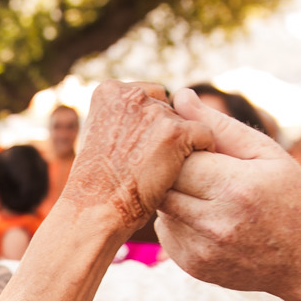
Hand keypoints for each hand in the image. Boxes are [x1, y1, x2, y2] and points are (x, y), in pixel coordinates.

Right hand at [63, 81, 217, 232]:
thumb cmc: (96, 182)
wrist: (95, 209)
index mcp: (110, 91)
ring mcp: (154, 113)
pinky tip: (185, 171)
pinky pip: (205, 134)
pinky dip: (202, 152)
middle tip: (149, 164)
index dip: (150, 125)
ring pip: (187, 123)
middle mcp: (132, 95)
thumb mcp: (99, 135)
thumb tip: (148, 111)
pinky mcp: (175, 132)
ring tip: (164, 171)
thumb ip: (122, 117)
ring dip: (182, 145)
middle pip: (169, 108)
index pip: (149, 96)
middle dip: (166, 133)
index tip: (140, 149)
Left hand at [160, 92, 300, 300]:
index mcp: (237, 187)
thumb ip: (220, 126)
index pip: (180, 155)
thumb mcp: (267, 154)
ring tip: (207, 192)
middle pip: (164, 182)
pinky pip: (165, 231)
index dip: (184, 145)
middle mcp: (216, 222)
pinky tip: (206, 218)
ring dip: (174, 194)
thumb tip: (179, 96)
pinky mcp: (194, 266)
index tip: (200, 146)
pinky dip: (178, 220)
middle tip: (199, 167)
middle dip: (174, 169)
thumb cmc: (292, 198)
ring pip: (160, 206)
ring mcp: (203, 249)